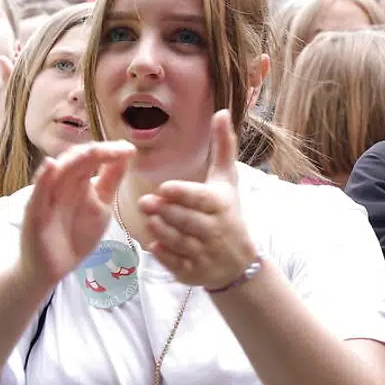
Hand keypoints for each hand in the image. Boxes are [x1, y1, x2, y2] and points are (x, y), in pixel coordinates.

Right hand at [19, 141, 131, 288]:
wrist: (53, 269)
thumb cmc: (76, 235)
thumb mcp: (101, 206)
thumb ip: (111, 181)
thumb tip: (126, 154)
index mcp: (78, 181)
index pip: (92, 159)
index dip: (110, 152)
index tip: (130, 150)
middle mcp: (61, 184)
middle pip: (76, 161)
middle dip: (97, 152)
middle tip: (119, 149)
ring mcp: (46, 198)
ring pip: (58, 172)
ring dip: (74, 159)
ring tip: (93, 150)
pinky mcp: (34, 215)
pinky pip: (37, 194)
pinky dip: (43, 179)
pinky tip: (51, 166)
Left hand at [141, 111, 258, 291]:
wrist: (239, 261)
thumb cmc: (229, 211)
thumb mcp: (227, 179)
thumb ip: (223, 146)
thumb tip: (222, 112)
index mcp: (221, 206)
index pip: (200, 199)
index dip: (182, 194)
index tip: (164, 188)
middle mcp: (215, 231)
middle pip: (184, 220)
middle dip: (164, 211)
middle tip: (145, 202)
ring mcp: (204, 253)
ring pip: (176, 241)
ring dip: (160, 229)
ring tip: (148, 217)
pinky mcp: (193, 272)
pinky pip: (173, 262)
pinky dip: (163, 253)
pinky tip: (154, 242)